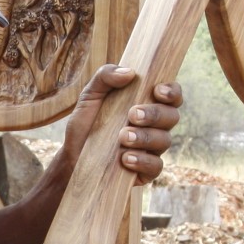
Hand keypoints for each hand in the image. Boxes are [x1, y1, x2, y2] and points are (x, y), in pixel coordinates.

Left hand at [62, 64, 181, 185]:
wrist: (71, 157)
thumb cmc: (86, 123)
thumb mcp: (89, 96)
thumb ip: (105, 77)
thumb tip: (130, 72)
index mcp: (148, 104)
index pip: (172, 95)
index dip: (172, 92)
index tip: (157, 90)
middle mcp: (155, 126)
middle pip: (172, 117)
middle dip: (155, 114)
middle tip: (133, 114)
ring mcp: (152, 149)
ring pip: (165, 141)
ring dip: (145, 137)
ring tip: (123, 137)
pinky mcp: (145, 171)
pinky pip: (156, 166)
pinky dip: (143, 161)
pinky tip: (126, 158)